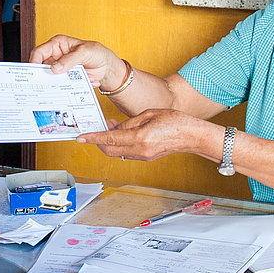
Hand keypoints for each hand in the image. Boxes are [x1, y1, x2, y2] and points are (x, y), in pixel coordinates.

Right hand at [29, 35, 121, 90]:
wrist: (106, 67)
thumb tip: (55, 67)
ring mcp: (60, 69)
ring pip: (49, 78)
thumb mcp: (85, 52)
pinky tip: (75, 85)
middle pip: (42, 67)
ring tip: (64, 85)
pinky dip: (65, 88)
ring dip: (55, 83)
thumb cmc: (96, 53)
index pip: (39, 52)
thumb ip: (70, 59)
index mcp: (57, 44)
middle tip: (44, 83)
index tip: (34, 72)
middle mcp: (56, 56)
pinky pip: (59, 85)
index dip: (34, 62)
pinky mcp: (65, 79)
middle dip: (43, 75)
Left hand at [76, 108, 211, 160]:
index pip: (110, 139)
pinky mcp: (146, 158)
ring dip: (109, 142)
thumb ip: (129, 122)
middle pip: (110, 150)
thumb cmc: (175, 121)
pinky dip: (120, 144)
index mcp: (140, 138)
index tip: (81, 137)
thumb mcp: (149, 114)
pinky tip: (121, 133)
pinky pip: (127, 153)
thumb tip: (115, 128)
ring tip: (110, 126)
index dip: (93, 138)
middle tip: (93, 130)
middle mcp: (140, 151)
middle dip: (98, 142)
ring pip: (118, 153)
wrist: (192, 136)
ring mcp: (143, 157)